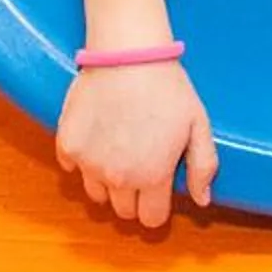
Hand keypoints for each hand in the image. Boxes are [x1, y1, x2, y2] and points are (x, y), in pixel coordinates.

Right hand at [56, 59, 217, 229]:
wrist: (127, 52)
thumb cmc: (166, 86)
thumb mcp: (198, 124)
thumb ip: (203, 166)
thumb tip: (202, 200)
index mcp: (152, 176)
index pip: (151, 218)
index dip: (157, 206)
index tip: (158, 189)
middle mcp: (118, 177)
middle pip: (123, 210)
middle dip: (133, 195)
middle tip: (139, 163)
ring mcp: (89, 163)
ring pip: (96, 193)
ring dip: (106, 180)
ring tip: (118, 149)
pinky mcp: (68, 145)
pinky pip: (72, 167)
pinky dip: (82, 157)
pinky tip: (97, 134)